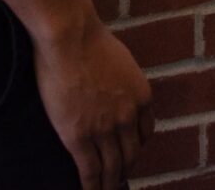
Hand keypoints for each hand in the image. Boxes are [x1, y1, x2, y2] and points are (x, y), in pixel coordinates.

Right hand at [35, 17, 151, 189]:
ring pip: (113, 167)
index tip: (130, 153)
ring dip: (111, 184)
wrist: (70, 38)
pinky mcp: (79, 137)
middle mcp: (128, 117)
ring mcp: (105, 130)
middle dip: (125, 169)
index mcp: (141, 97)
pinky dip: (92, 186)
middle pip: (131, 154)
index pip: (145, 132)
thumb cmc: (89, 40)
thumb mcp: (120, 61)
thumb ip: (121, 81)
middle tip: (119, 179)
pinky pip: (89, 170)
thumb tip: (112, 87)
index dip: (136, 146)